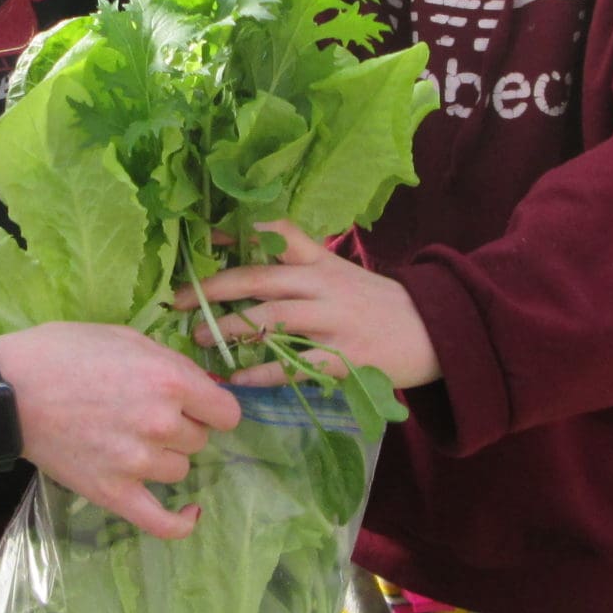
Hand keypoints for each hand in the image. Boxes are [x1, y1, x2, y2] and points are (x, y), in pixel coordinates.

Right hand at [0, 323, 242, 538]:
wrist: (8, 392)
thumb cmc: (62, 354)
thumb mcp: (123, 337)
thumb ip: (169, 362)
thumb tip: (202, 388)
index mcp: (170, 380)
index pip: (226, 412)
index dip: (212, 407)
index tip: (197, 407)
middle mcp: (162, 423)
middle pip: (199, 439)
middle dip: (180, 427)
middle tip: (141, 414)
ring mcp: (139, 462)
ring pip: (180, 470)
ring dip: (165, 458)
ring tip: (130, 441)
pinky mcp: (114, 493)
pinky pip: (163, 522)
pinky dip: (180, 522)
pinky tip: (190, 514)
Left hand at [175, 220, 440, 391]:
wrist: (435, 330)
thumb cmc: (377, 303)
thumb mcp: (341, 272)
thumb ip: (302, 264)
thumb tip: (247, 257)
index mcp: (323, 262)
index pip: (278, 236)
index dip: (238, 234)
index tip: (202, 239)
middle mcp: (325, 286)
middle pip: (262, 280)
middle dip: (215, 290)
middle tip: (177, 302)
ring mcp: (335, 322)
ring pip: (273, 321)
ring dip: (230, 330)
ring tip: (198, 339)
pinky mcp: (345, 358)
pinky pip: (295, 365)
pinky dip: (262, 372)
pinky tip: (236, 378)